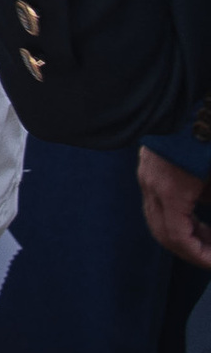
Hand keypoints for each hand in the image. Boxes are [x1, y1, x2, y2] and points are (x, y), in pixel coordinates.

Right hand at [138, 146, 210, 269]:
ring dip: (184, 233)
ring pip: (159, 218)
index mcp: (171, 190)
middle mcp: (152, 186)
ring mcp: (148, 175)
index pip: (178, 237)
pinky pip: (160, 201)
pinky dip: (178, 214)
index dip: (198, 255)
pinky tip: (199, 213)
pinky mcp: (150, 166)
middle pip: (163, 233)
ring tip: (208, 237)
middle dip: (190, 249)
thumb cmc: (203, 138)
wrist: (179, 97)